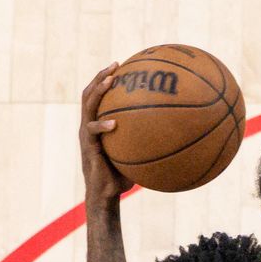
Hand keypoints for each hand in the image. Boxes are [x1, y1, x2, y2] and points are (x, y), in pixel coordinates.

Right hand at [78, 64, 133, 204]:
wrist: (105, 195)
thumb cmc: (122, 177)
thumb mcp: (136, 156)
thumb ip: (146, 141)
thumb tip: (174, 134)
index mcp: (97, 124)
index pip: (98, 97)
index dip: (106, 80)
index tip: (121, 67)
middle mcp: (88, 126)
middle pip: (89, 93)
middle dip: (101, 76)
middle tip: (116, 66)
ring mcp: (86, 135)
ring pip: (87, 106)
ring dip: (98, 91)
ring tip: (110, 81)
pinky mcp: (87, 147)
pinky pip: (92, 131)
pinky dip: (102, 125)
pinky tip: (114, 124)